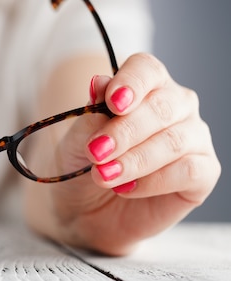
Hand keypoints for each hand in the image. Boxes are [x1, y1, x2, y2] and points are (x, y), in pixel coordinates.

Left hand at [51, 53, 220, 254]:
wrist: (84, 211)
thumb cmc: (83, 166)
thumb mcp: (76, 141)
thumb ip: (91, 114)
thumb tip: (99, 82)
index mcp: (145, 88)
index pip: (146, 69)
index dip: (131, 83)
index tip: (112, 102)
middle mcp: (176, 107)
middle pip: (161, 106)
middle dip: (125, 131)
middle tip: (96, 152)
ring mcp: (193, 139)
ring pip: (175, 140)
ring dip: (135, 160)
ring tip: (103, 176)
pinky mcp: (203, 173)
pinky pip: (189, 171)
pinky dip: (153, 181)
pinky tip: (126, 189)